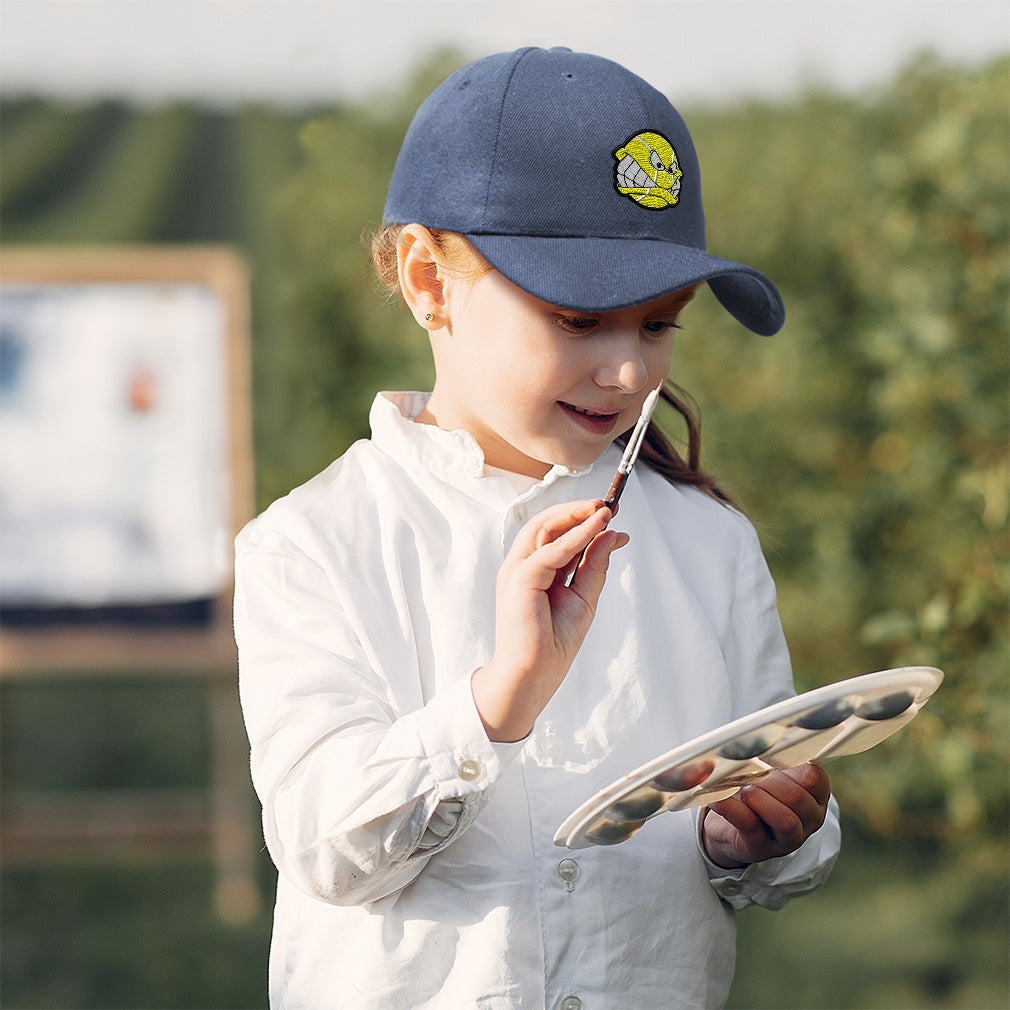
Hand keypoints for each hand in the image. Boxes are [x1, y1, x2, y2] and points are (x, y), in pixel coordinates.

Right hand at [471, 499, 628, 741]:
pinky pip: (551, 550)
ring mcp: (517, 570)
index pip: (557, 534)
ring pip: (545, 528)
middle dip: (578, 510)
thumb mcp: (583, 597)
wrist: (534, 675)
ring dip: (576, 515)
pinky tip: (597, 526)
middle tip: (609, 505)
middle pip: (546, 523)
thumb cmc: (553, 643)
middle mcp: (522, 566)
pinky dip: (576, 535)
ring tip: (604, 508)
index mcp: (534, 570)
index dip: (583, 520)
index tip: (612, 514)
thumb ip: (595, 565)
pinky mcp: (520, 578)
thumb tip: (614, 535)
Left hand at [700, 763, 830, 868]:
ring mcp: (787, 839)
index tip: (769, 756)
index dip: (791, 764)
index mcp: (815, 798)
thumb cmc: (757, 794)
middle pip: (797, 798)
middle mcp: (808, 821)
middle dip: (770, 783)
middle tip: (751, 776)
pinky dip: (731, 808)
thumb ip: (773, 759)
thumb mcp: (772, 775)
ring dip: (759, 799)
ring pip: (785, 819)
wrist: (731, 829)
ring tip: (743, 790)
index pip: (815, 778)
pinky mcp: (759, 847)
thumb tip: (755, 740)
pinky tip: (718, 797)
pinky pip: (750, 826)